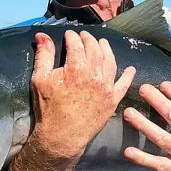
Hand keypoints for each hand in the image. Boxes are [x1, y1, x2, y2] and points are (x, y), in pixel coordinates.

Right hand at [10, 30, 135, 170]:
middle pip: (94, 49)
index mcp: (75, 68)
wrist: (62, 135)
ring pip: (110, 61)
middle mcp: (93, 75)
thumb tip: (42, 35)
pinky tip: (130, 69)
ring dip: (107, 49)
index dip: (72, 36)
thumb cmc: (48, 108)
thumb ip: (44, 55)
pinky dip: (128, 76)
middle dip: (89, 39)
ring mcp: (106, 87)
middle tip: (84, 36)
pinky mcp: (112, 100)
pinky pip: (124, 84)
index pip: (76, 44)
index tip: (69, 35)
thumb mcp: (40, 79)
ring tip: (102, 44)